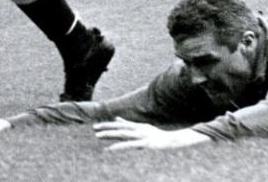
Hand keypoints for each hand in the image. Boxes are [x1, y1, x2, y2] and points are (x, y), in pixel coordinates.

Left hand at [93, 118, 209, 151]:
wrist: (173, 140)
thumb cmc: (157, 135)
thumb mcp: (143, 128)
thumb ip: (130, 124)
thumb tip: (118, 119)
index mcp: (137, 126)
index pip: (120, 124)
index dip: (108, 124)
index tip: (97, 126)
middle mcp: (138, 128)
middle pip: (119, 127)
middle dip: (106, 128)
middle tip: (94, 129)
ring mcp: (141, 135)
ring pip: (122, 134)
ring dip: (110, 134)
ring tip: (98, 136)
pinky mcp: (144, 143)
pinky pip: (129, 144)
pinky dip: (119, 146)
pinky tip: (110, 148)